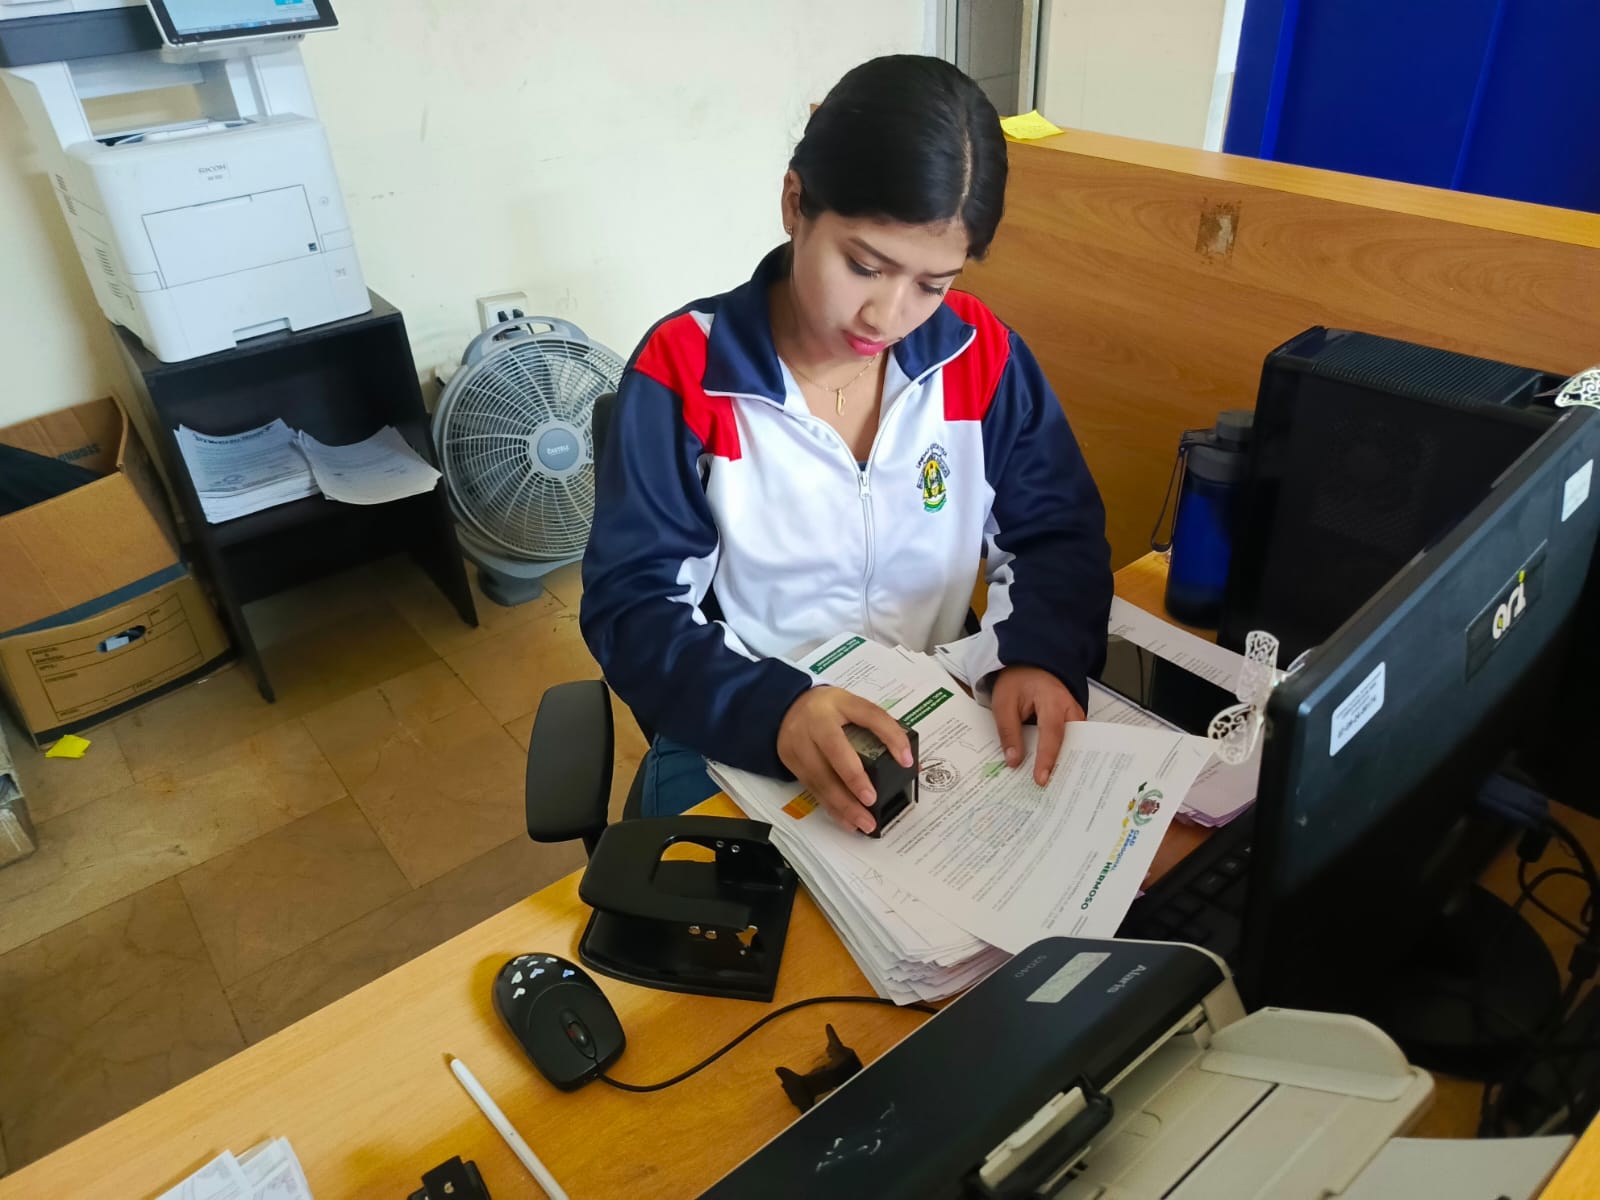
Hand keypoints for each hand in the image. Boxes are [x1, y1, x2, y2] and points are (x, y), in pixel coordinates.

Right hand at [777, 686, 913, 833]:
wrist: (786, 708)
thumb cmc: (829, 709)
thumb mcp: (854, 707)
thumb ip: (880, 728)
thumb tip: (909, 761)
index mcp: (839, 702)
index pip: (869, 715)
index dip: (890, 735)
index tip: (906, 760)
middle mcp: (816, 721)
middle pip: (835, 750)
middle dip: (854, 779)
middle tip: (872, 800)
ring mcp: (799, 742)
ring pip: (820, 776)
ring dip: (843, 804)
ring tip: (864, 823)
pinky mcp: (791, 761)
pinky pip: (813, 788)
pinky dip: (831, 807)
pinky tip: (847, 821)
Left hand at [992, 666, 1085, 784]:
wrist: (1030, 665)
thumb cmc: (1017, 682)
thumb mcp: (1004, 703)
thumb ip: (1008, 732)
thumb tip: (1014, 762)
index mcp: (1052, 700)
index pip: (1052, 734)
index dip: (1047, 758)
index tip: (1041, 779)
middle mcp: (1071, 709)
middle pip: (1071, 742)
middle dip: (1064, 766)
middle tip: (1057, 792)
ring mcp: (1076, 716)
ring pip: (1075, 744)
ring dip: (1066, 764)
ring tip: (1059, 789)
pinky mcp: (1074, 723)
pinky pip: (1071, 742)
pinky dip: (1065, 756)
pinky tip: (1057, 774)